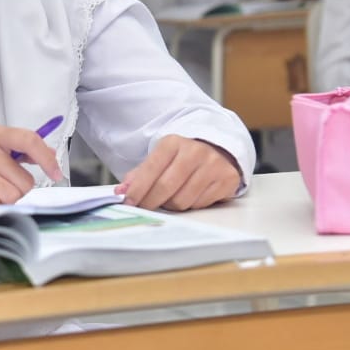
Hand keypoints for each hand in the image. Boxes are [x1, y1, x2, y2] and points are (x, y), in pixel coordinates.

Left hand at [116, 136, 241, 210]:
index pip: (151, 169)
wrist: (218, 149)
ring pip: (182, 200)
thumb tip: (122, 191)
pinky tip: (190, 195)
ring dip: (172, 204)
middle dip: (151, 202)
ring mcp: (213, 165)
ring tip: (171, 197)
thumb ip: (140, 174)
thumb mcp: (161, 158)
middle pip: (165, 187)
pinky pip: (200, 205)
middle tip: (145, 207)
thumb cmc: (182, 157)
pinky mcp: (226, 179)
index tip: (128, 202)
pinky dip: (191, 205)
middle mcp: (194, 151)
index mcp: (173, 143)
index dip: (137, 189)